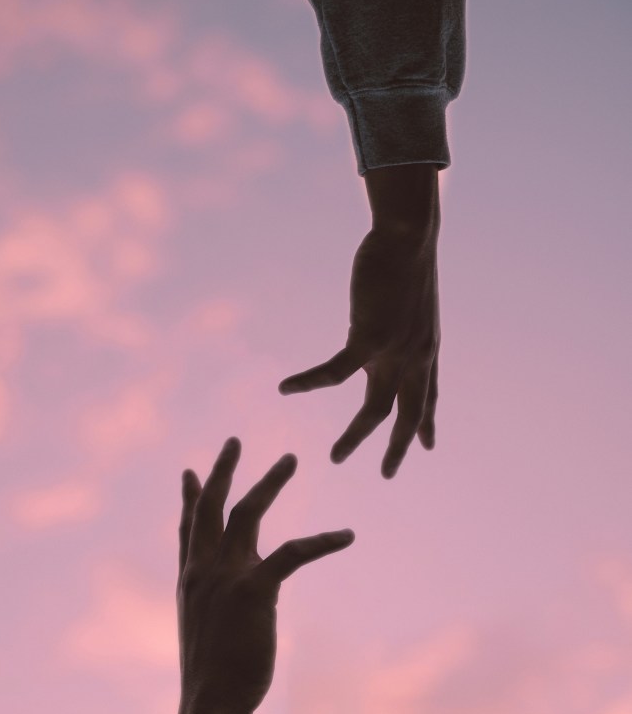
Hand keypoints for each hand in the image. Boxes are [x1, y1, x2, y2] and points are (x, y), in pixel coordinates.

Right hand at [176, 436, 354, 713]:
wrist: (212, 704)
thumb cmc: (212, 679)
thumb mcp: (204, 634)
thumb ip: (212, 610)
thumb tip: (226, 606)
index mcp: (190, 581)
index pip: (187, 529)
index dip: (189, 498)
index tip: (190, 472)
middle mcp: (203, 570)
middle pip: (210, 506)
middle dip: (223, 470)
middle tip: (235, 440)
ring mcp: (226, 576)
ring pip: (247, 513)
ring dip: (269, 482)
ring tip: (290, 459)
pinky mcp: (255, 589)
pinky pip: (292, 552)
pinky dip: (322, 541)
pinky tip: (346, 534)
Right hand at [279, 168, 439, 479]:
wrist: (408, 237)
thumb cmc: (406, 259)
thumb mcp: (411, 302)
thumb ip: (399, 325)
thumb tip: (381, 328)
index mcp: (424, 350)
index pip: (428, 396)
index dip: (427, 423)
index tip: (428, 445)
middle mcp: (414, 358)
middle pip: (406, 415)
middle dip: (397, 448)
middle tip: (387, 475)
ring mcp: (393, 352)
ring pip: (374, 410)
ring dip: (354, 438)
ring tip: (335, 458)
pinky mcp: (368, 339)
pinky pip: (334, 373)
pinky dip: (309, 383)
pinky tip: (285, 389)